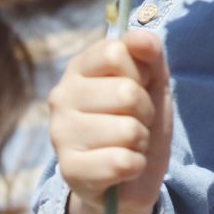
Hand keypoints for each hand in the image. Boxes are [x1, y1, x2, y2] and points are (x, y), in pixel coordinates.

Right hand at [47, 28, 173, 213]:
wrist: (131, 177)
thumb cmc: (138, 120)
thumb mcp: (153, 82)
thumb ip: (150, 53)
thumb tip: (140, 36)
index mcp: (79, 68)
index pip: (116, 52)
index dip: (141, 71)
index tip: (139, 86)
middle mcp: (61, 97)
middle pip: (125, 92)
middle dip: (145, 111)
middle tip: (136, 122)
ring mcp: (60, 134)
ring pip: (127, 130)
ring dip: (140, 141)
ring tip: (128, 145)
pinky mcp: (68, 171)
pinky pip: (121, 162)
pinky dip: (135, 166)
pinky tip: (123, 168)